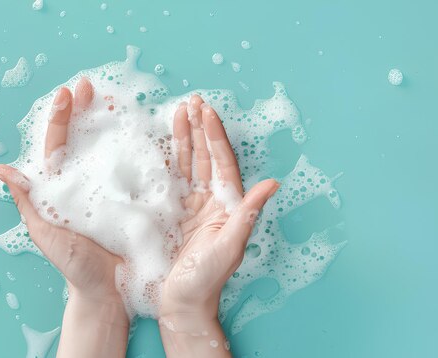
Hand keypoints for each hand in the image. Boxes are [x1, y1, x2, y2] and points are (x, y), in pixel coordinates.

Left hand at [0, 78, 128, 357]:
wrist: (109, 290)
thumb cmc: (74, 265)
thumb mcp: (45, 232)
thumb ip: (28, 200)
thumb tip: (1, 169)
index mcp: (62, 188)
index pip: (59, 145)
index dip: (62, 118)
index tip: (69, 93)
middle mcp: (87, 183)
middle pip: (86, 138)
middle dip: (87, 110)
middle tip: (91, 86)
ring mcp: (114, 188)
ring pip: (113, 147)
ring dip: (116, 122)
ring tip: (118, 100)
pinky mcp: (137, 197)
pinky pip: (140, 167)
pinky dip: (144, 147)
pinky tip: (148, 131)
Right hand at [158, 95, 278, 356]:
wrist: (182, 303)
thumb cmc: (207, 280)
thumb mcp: (230, 246)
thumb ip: (248, 213)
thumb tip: (272, 183)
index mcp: (228, 206)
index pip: (223, 163)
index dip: (215, 136)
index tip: (208, 111)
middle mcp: (213, 202)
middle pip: (206, 157)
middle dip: (200, 128)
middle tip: (192, 101)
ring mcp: (194, 207)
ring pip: (190, 164)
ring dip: (186, 138)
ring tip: (179, 112)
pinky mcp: (176, 214)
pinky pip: (173, 180)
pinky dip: (170, 159)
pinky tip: (165, 142)